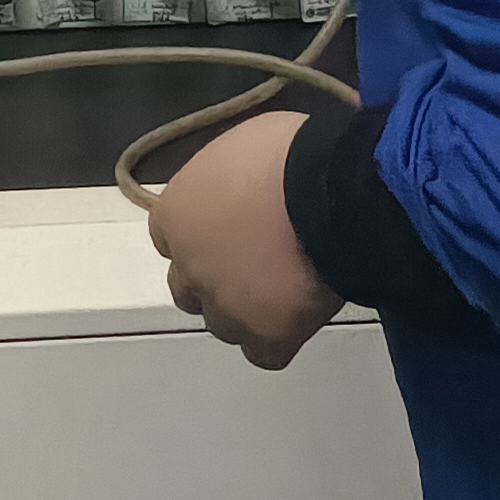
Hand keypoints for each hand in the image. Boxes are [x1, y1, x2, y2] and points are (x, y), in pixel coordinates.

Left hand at [149, 111, 343, 369]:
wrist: (329, 191)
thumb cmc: (289, 151)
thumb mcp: (242, 146)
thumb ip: (227, 180)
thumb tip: (243, 190)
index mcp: (175, 213)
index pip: (170, 238)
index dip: (201, 236)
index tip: (231, 228)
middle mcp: (189, 265)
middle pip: (188, 287)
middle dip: (215, 279)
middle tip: (256, 263)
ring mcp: (225, 306)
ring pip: (224, 324)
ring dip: (247, 311)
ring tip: (287, 290)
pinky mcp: (265, 336)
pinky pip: (264, 353)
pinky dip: (280, 338)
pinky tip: (302, 316)